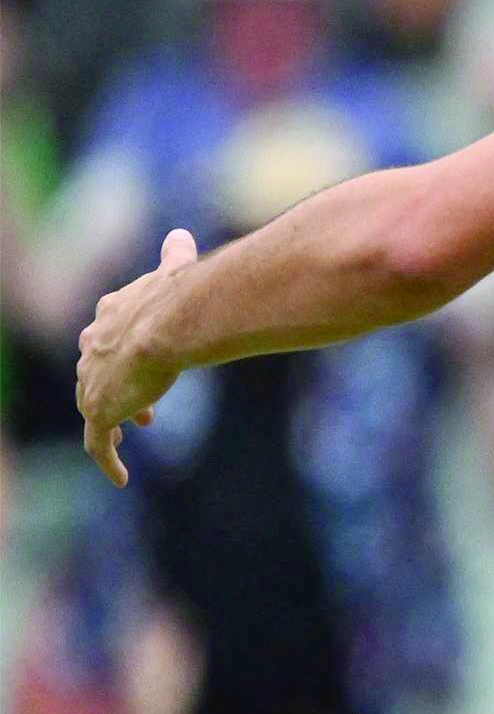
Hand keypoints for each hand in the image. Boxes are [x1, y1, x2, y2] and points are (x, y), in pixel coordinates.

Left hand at [75, 231, 197, 483]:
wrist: (172, 323)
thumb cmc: (179, 297)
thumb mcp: (174, 272)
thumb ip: (174, 256)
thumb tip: (180, 234)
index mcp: (109, 316)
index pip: (105, 336)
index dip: (121, 351)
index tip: (141, 366)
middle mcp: (93, 348)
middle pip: (93, 373)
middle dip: (112, 387)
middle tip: (138, 406)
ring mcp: (94, 382)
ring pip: (94, 407)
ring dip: (110, 422)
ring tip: (127, 436)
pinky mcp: (101, 411)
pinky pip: (98, 444)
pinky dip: (108, 461)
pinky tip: (120, 479)